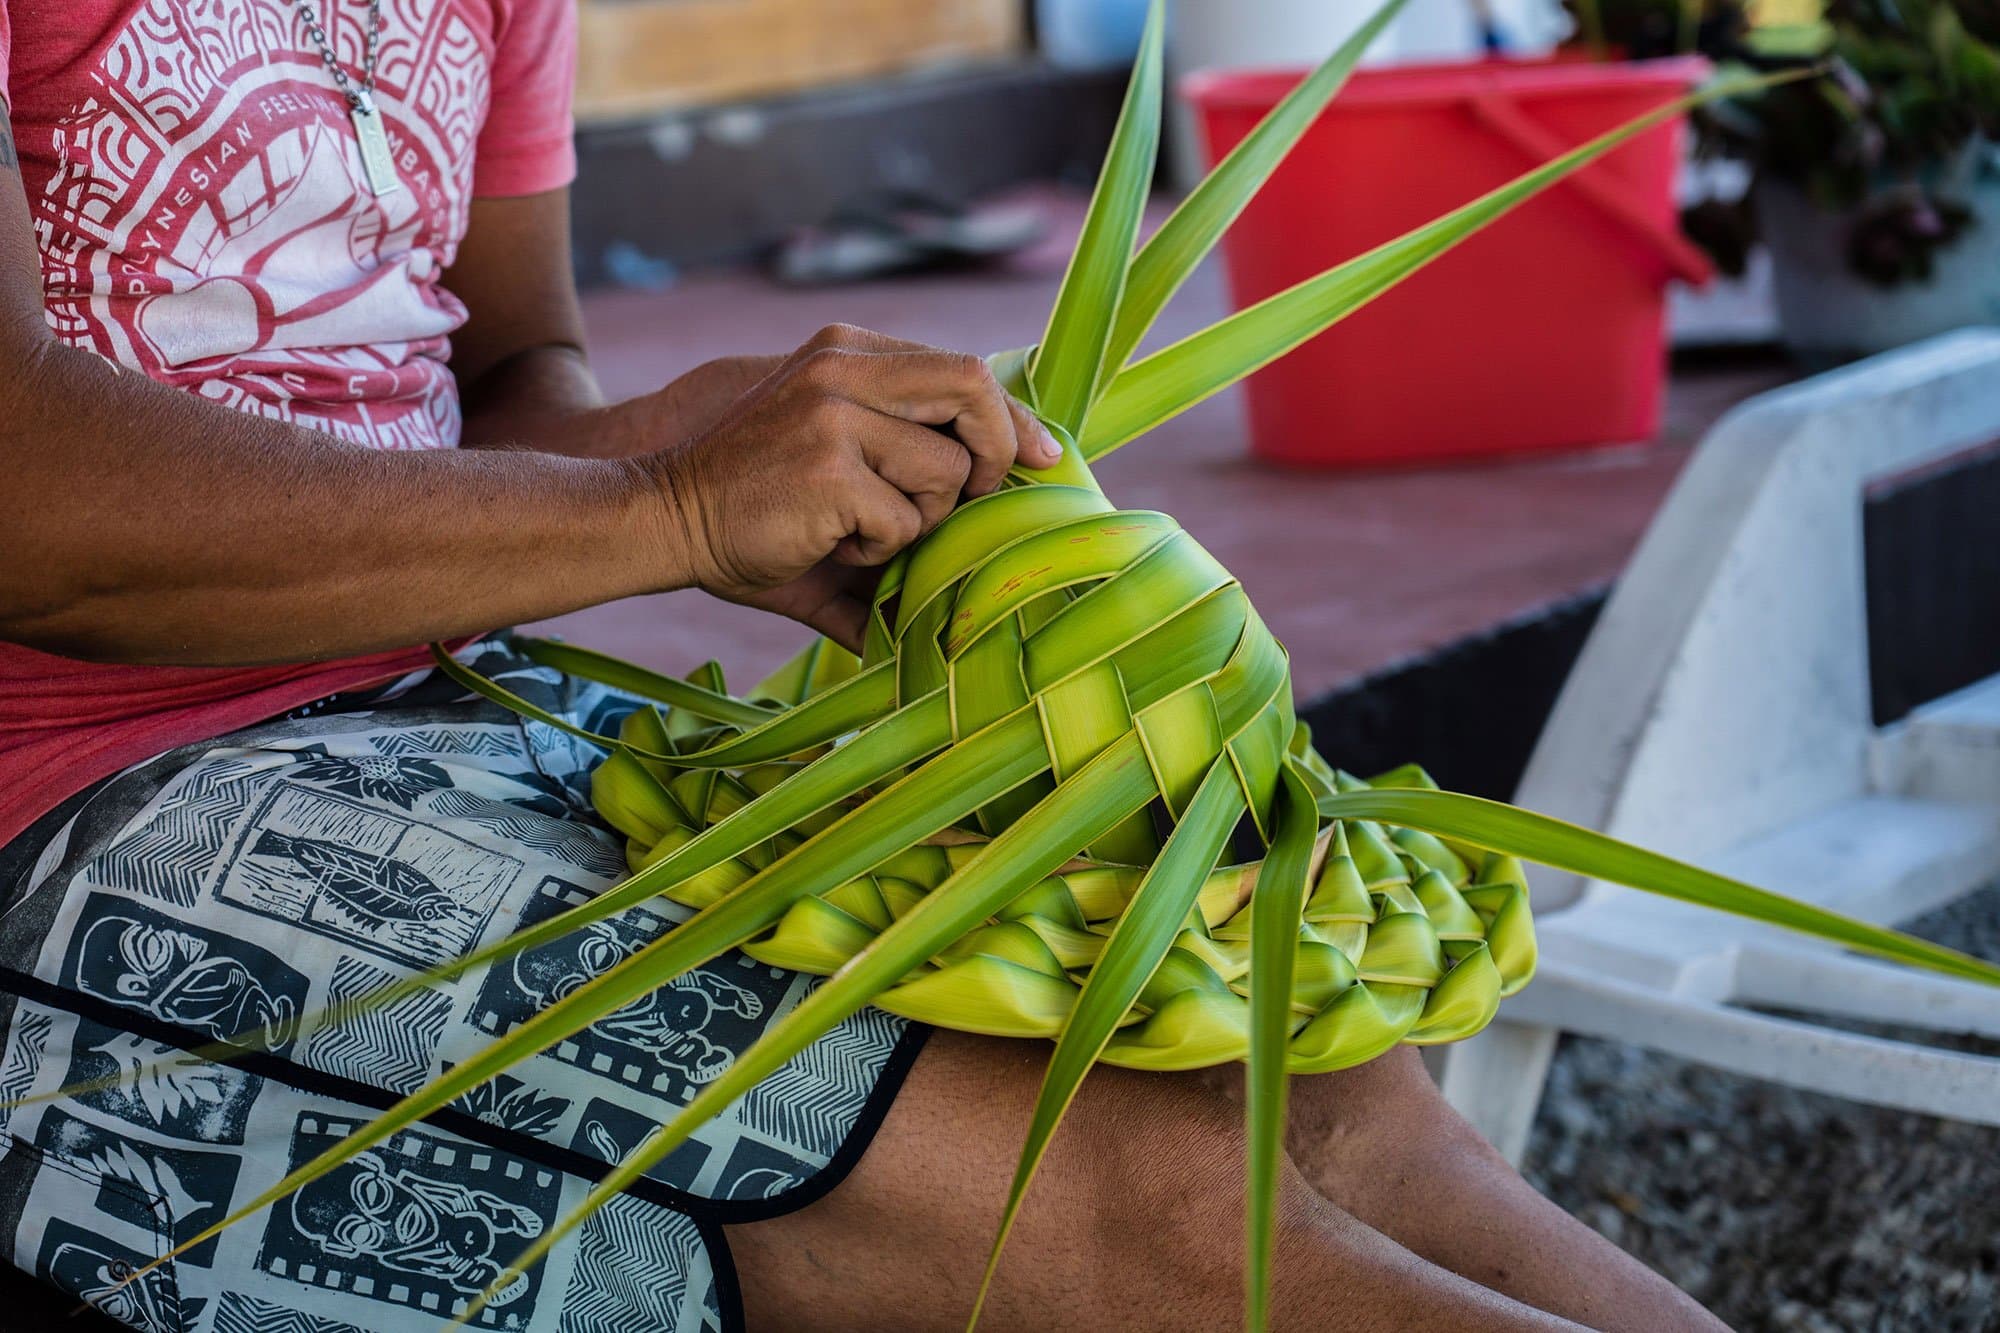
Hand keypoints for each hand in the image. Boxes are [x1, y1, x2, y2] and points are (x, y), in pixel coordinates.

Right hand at [649, 324, 1062, 648]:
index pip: (963, 369)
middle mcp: (843, 366)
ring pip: (945, 473)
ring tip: (859, 525)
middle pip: (973, 388)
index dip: (1013, 416)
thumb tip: (995, 499)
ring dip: (918, 520)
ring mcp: (834, 414)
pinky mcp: (829, 469)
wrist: (665, 518)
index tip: (1043, 455)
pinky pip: (905, 520)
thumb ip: (907, 453)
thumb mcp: (836, 449)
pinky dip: (879, 548)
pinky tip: (830, 541)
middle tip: (971, 502)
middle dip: (993, 453)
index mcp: (849, 350)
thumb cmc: (756, 500)